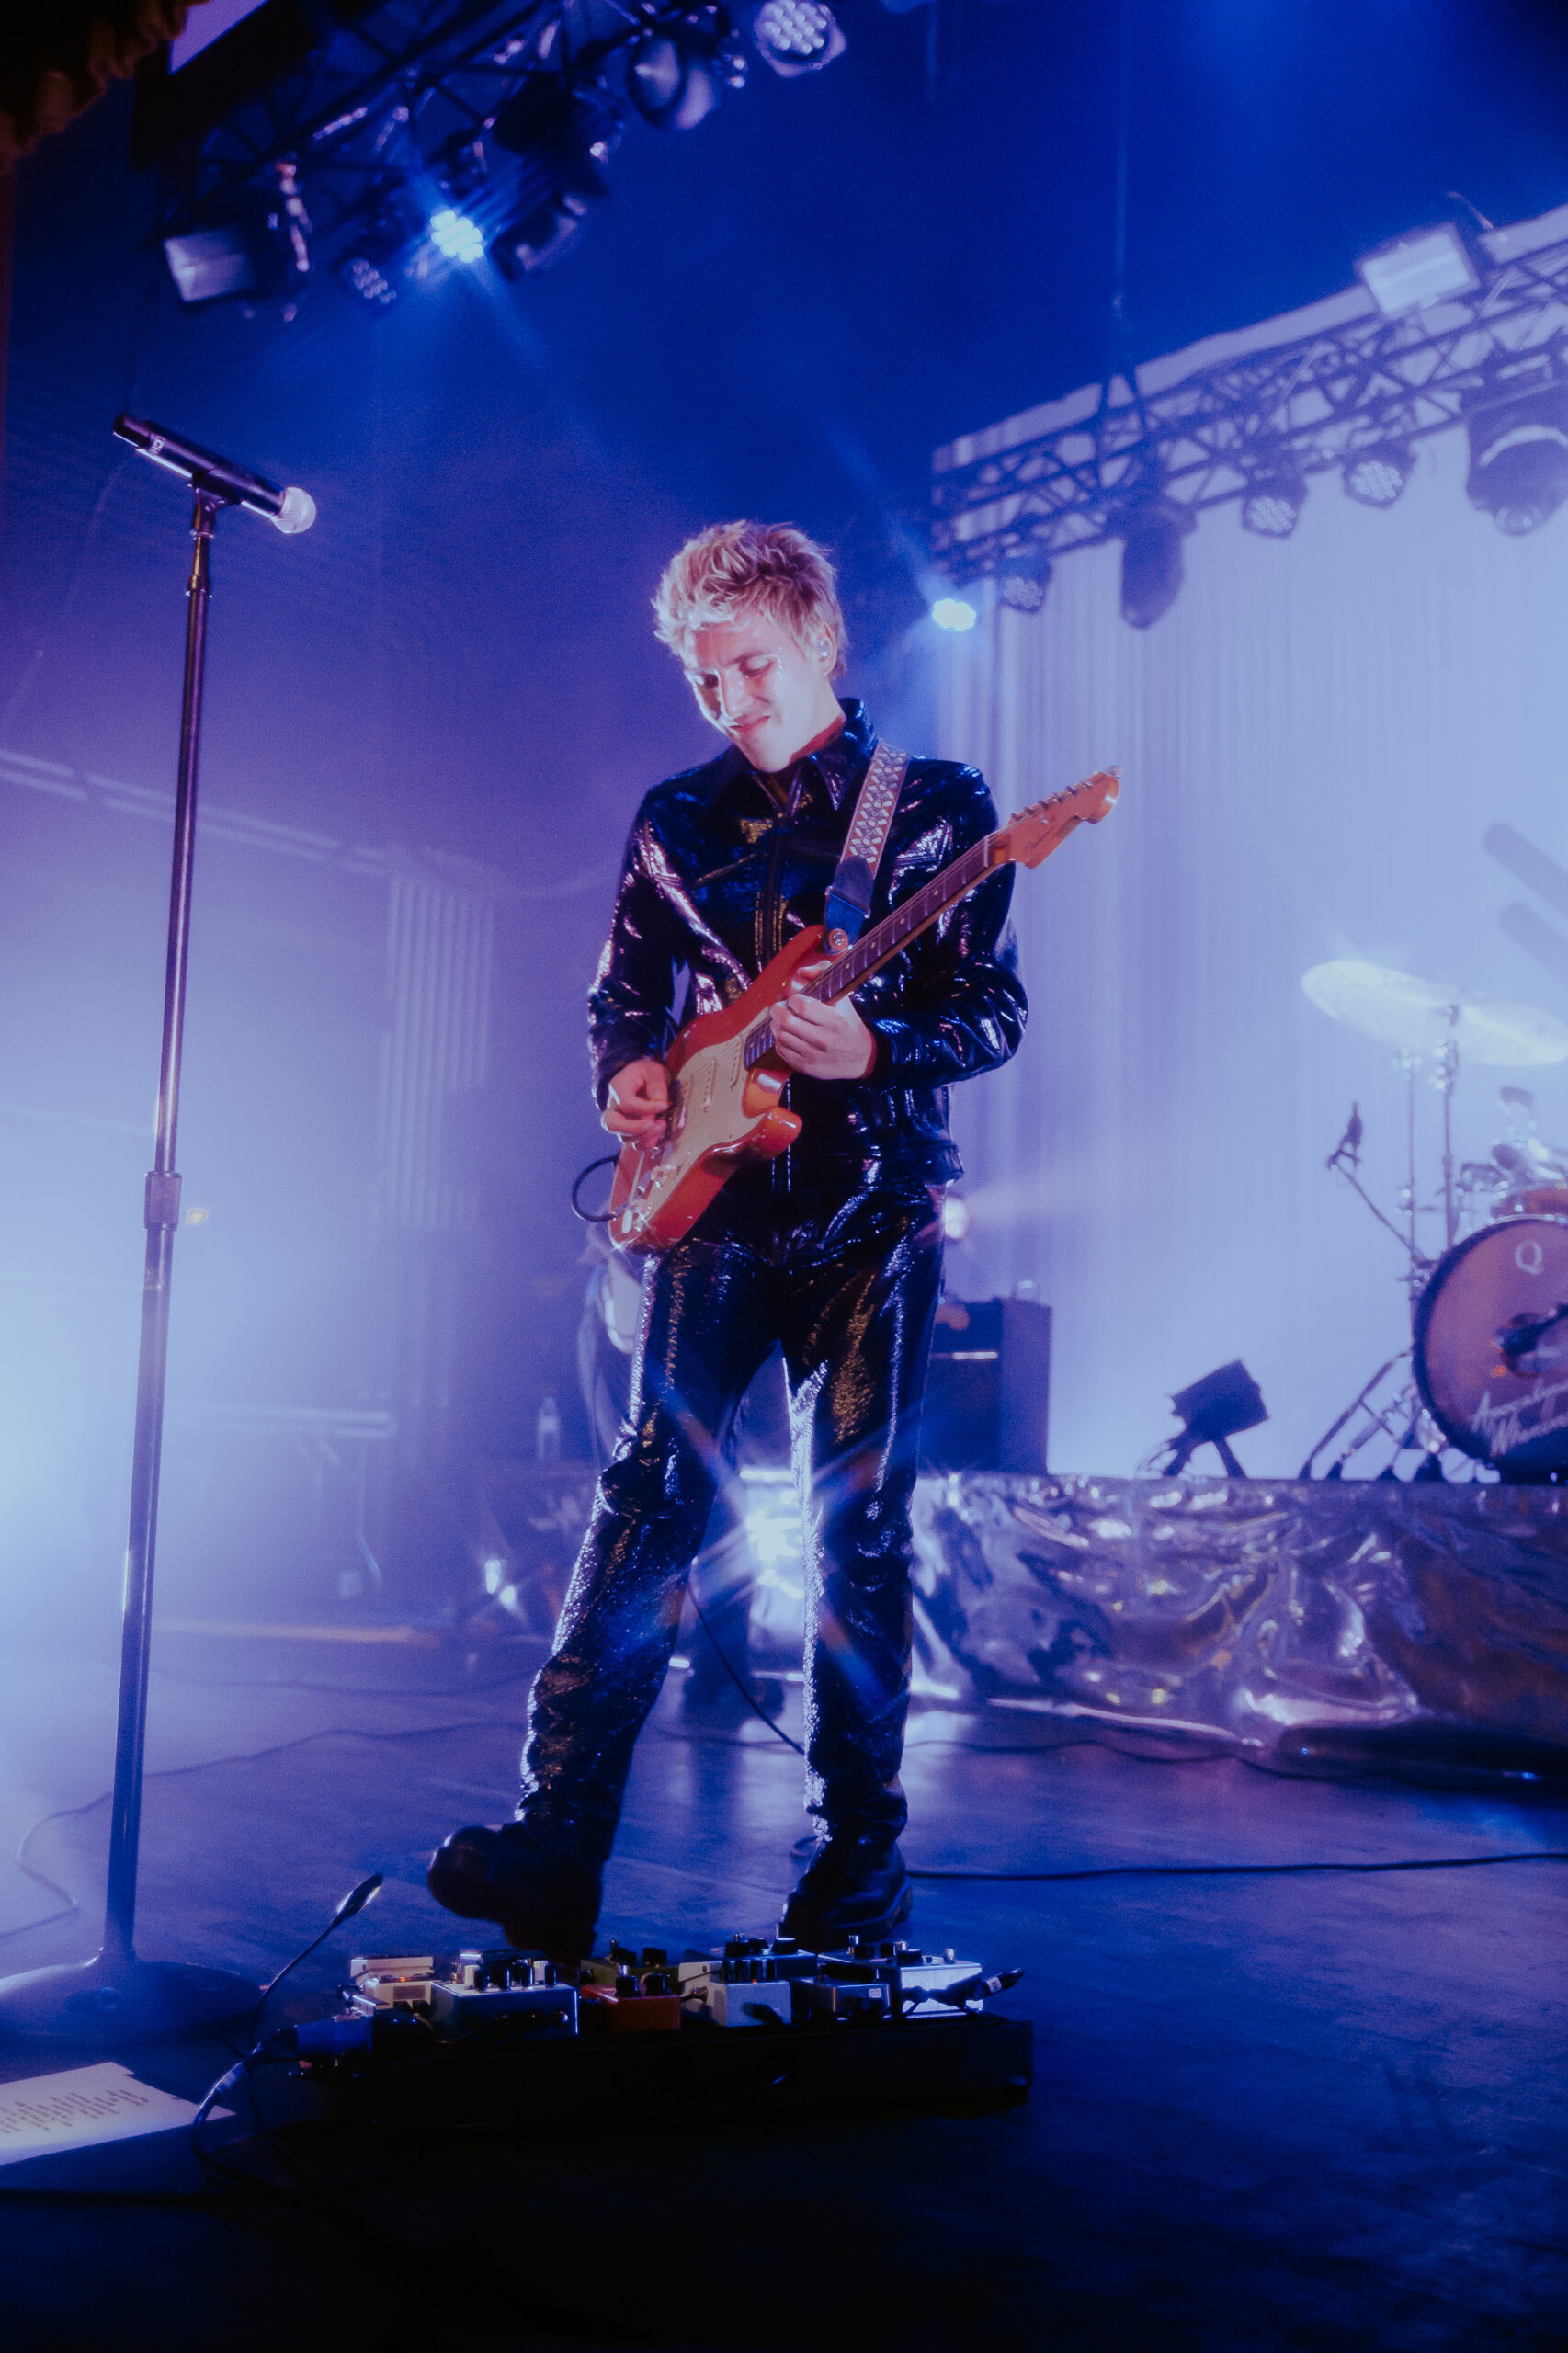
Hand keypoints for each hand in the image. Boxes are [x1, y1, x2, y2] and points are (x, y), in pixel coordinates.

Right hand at [603, 1058, 669, 1144]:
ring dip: (645, 1136)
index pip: (626, 1103)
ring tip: (662, 1125)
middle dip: (633, 1128)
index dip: (646, 1108)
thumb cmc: (646, 1073)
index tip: (664, 1105)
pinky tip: (658, 1135)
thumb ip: (656, 1084)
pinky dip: (645, 1143)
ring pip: (624, 1137)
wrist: (640, 1078)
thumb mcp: (654, 1070)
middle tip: (652, 1124)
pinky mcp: (628, 1130)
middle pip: (612, 1124)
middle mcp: (613, 1106)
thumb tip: (660, 1102)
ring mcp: (620, 1120)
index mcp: (617, 1088)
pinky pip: (633, 1144)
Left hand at [772, 962, 877, 1081]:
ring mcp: (814, 1056)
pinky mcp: (806, 1067)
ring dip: (776, 1024)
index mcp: (836, 1022)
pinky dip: (779, 1040)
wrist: (861, 1059)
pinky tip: (786, 1035)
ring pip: (781, 1036)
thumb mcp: (844, 1000)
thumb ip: (825, 976)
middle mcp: (825, 1040)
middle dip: (777, 1010)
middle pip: (787, 1022)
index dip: (793, 999)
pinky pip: (781, 1050)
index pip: (802, 1006)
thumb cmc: (849, 1025)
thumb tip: (801, 971)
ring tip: (781, 1020)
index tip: (794, 998)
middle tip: (779, 1007)